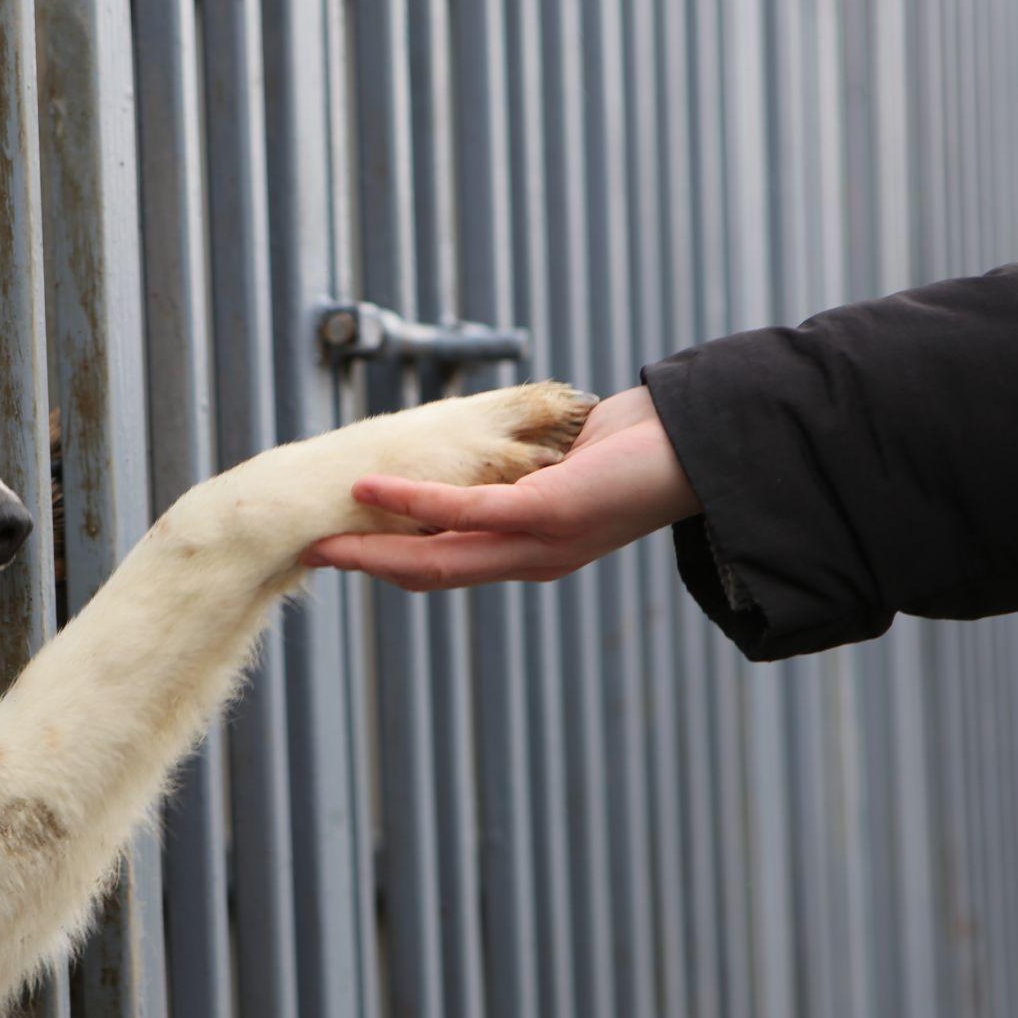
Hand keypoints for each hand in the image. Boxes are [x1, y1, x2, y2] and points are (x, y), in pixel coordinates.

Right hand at [301, 385, 700, 590]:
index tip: (344, 551)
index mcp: (535, 553)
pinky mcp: (547, 512)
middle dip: (368, 568)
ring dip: (374, 550)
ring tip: (323, 543)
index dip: (393, 564)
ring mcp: (540, 542)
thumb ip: (525, 471)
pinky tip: (369, 491)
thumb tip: (491, 454)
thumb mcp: (569, 464)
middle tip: (312, 557)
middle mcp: (534, 560)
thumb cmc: (641, 446)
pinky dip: (411, 502)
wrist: (705, 443)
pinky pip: (463, 511)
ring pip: (438, 556)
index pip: (450, 567)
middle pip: (432, 574)